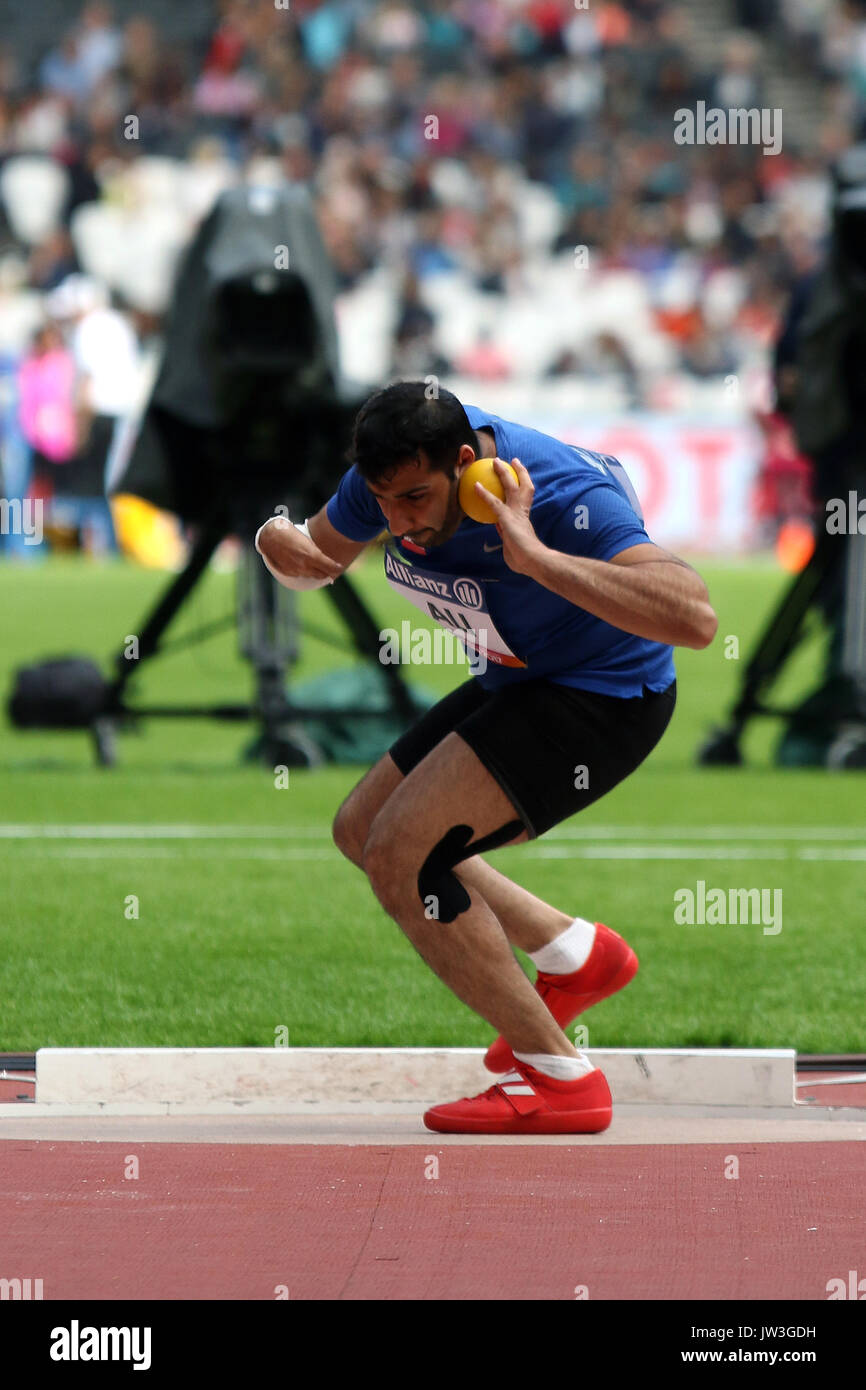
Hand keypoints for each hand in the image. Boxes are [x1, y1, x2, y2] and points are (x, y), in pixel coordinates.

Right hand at [258, 516, 342, 584]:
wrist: (269, 536)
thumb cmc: (289, 532)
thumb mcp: (306, 539)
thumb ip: (316, 550)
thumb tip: (325, 556)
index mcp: (311, 555)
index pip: (330, 567)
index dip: (336, 568)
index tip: (340, 567)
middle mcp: (304, 565)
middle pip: (321, 574)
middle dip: (327, 572)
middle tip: (331, 569)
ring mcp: (296, 570)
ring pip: (311, 575)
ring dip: (315, 572)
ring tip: (319, 568)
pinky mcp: (288, 572)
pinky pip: (299, 574)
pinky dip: (304, 571)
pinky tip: (304, 566)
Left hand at [477, 458, 543, 575]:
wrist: (533, 560)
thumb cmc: (525, 561)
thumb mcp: (515, 549)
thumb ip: (509, 542)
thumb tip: (506, 544)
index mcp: (525, 518)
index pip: (523, 500)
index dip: (520, 489)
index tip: (516, 483)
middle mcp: (522, 511)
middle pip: (523, 486)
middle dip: (519, 472)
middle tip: (513, 461)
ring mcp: (516, 512)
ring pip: (510, 486)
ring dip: (503, 472)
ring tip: (496, 461)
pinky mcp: (506, 517)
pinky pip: (493, 502)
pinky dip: (484, 493)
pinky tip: (475, 485)